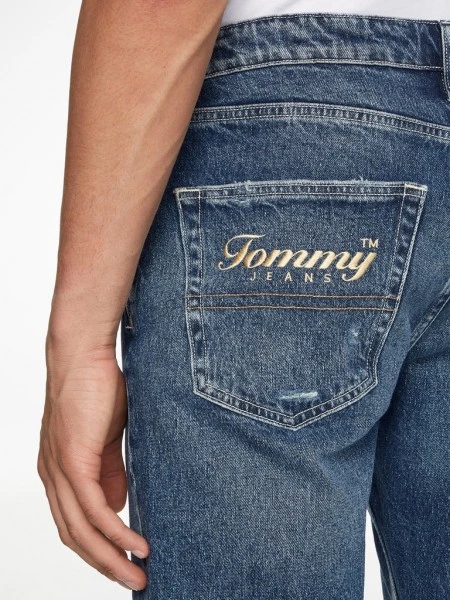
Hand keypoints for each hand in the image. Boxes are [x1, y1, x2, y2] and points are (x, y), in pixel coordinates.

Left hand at [38, 335, 148, 590]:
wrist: (82, 355)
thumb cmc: (96, 389)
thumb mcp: (106, 438)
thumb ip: (110, 471)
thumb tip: (118, 505)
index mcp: (59, 472)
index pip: (73, 524)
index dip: (96, 549)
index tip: (122, 563)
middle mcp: (53, 478)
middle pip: (74, 537)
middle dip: (104, 564)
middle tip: (133, 581)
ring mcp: (60, 471)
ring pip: (81, 531)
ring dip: (110, 558)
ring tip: (137, 575)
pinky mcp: (73, 461)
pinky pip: (93, 509)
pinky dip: (115, 533)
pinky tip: (136, 545)